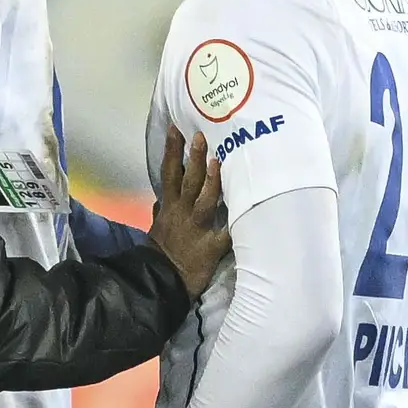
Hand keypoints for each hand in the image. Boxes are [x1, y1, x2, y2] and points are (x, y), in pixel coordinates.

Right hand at [146, 127, 229, 296]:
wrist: (161, 279)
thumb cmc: (162, 252)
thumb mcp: (156, 227)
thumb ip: (160, 211)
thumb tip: (159, 199)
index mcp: (169, 206)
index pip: (169, 173)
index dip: (171, 151)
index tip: (176, 128)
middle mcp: (182, 212)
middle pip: (187, 180)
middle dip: (192, 157)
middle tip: (200, 135)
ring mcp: (197, 228)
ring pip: (204, 200)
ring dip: (211, 181)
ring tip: (218, 161)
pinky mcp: (211, 246)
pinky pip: (226, 234)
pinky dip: (235, 226)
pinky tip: (250, 214)